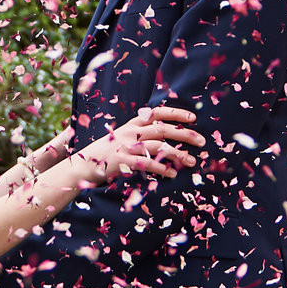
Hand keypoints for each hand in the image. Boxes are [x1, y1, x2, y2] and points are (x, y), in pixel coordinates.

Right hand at [68, 105, 207, 184]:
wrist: (85, 164)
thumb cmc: (109, 151)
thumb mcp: (123, 137)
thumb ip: (141, 133)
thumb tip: (167, 134)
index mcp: (133, 124)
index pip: (157, 113)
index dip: (176, 113)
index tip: (193, 117)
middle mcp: (131, 132)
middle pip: (163, 130)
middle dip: (185, 134)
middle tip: (201, 141)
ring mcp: (127, 146)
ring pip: (159, 147)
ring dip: (178, 154)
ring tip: (192, 161)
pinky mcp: (124, 162)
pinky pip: (148, 164)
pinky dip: (162, 169)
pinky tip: (173, 174)